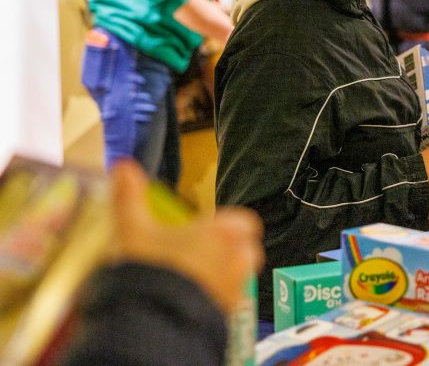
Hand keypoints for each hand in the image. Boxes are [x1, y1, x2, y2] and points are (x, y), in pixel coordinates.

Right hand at [110, 161, 263, 313]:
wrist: (151, 319)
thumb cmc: (148, 272)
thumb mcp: (133, 230)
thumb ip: (129, 197)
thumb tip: (122, 167)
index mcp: (222, 231)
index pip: (245, 222)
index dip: (229, 226)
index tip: (211, 231)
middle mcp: (237, 257)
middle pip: (247, 248)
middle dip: (231, 251)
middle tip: (204, 255)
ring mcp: (237, 286)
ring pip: (242, 275)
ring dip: (228, 274)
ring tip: (199, 278)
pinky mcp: (230, 312)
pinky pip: (234, 301)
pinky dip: (221, 297)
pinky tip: (197, 298)